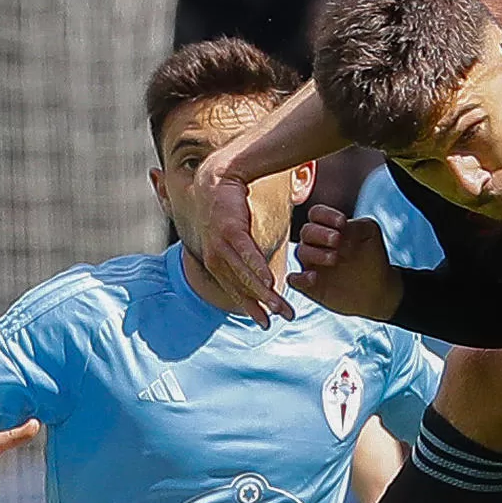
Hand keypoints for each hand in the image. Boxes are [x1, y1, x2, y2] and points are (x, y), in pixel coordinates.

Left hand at [193, 145, 292, 328]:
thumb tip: (255, 266)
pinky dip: (257, 268)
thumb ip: (242, 253)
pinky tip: (269, 281)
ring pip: (245, 274)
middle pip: (243, 288)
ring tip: (280, 305)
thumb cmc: (227, 208)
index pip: (237, 290)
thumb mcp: (232, 235)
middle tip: (285, 317)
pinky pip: (246, 253)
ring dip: (264, 292)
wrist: (218, 179)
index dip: (252, 308)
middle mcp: (216, 257)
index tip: (267, 324)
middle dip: (265, 306)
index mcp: (217, 262)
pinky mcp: (230, 229)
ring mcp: (221, 244)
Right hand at [289, 205, 402, 319]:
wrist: (377, 289)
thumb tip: (341, 229)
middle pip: (307, 231)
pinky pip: (294, 280)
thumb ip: (356, 226)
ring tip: (334, 258)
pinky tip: (314, 277)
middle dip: (321, 233)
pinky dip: (300, 278)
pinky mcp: (309, 285)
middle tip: (337, 239)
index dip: (326, 215)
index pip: (316, 214)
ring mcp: (311, 264)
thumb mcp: (369, 234)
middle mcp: (316, 243)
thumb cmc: (372, 257)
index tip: (342, 222)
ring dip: (316, 253)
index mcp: (328, 227)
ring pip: (301, 252)